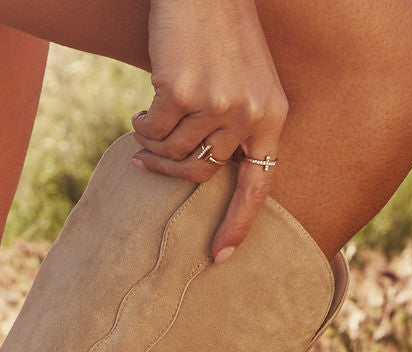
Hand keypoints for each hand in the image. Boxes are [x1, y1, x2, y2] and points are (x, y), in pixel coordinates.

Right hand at [131, 0, 286, 261]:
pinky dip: (141, 125)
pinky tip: (143, 107)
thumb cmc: (220, 34)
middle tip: (144, 160)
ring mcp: (216, 104)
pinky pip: (152, 131)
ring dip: (151, 145)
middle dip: (167, 172)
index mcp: (271, 116)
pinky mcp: (182, 92)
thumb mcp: (244, 81)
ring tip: (146, 123)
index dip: (238, 225)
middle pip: (199, 174)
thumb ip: (234, 126)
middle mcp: (248, 115)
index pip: (258, 185)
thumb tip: (199, 175)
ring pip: (172, 153)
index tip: (220, 257)